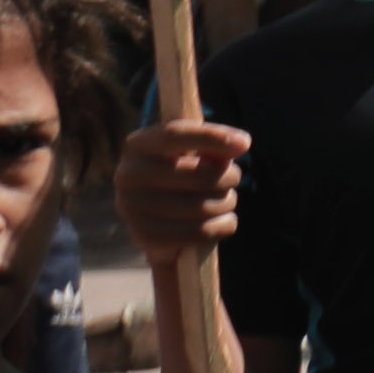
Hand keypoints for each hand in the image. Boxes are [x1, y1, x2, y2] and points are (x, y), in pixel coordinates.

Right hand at [115, 115, 246, 265]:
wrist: (155, 212)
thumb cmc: (181, 170)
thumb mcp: (192, 150)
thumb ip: (212, 143)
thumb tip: (240, 144)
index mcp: (138, 145)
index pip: (175, 135)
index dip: (212, 138)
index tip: (246, 144)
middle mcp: (128, 175)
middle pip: (201, 175)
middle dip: (230, 177)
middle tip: (232, 178)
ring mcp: (132, 208)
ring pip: (205, 207)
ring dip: (228, 203)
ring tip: (224, 199)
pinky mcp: (145, 236)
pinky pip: (201, 232)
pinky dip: (223, 226)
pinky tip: (221, 220)